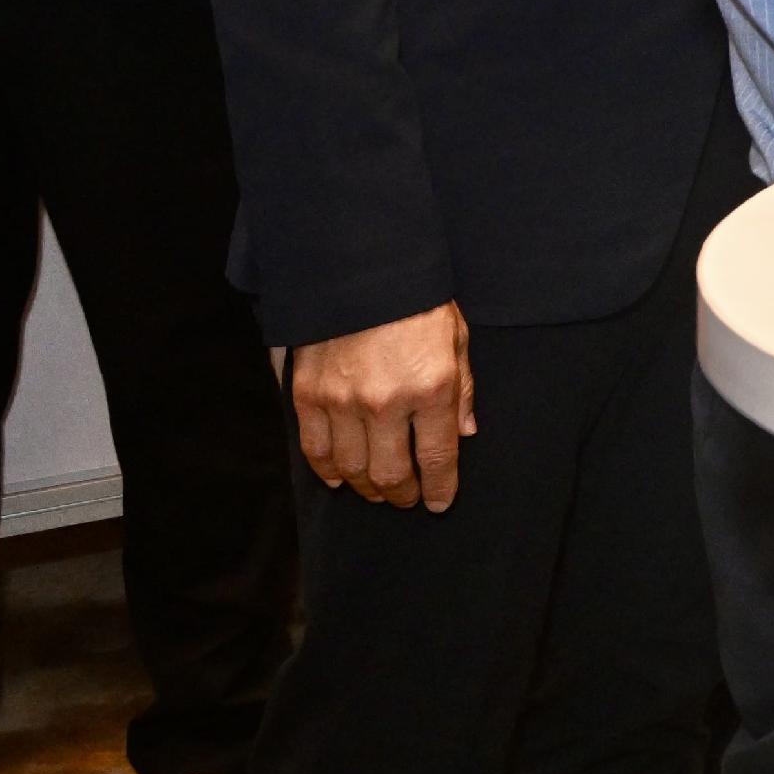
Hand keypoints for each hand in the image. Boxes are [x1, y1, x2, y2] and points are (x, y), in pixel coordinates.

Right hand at [290, 302, 472, 508]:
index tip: (440, 502)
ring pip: (352, 469)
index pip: (437, 458)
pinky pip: (316, 450)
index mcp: (432, 387)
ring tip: (378, 492)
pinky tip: (339, 478)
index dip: (440, 488)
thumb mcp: (457, 338)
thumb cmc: (417, 302)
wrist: (362, 270)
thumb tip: (464, 434)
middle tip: (407, 500)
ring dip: (367, 488)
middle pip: (392, 473)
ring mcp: (343, 402)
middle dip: (402, 495)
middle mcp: (386, 402)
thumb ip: (463, 390)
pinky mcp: (309, 395)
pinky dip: (327, 471)